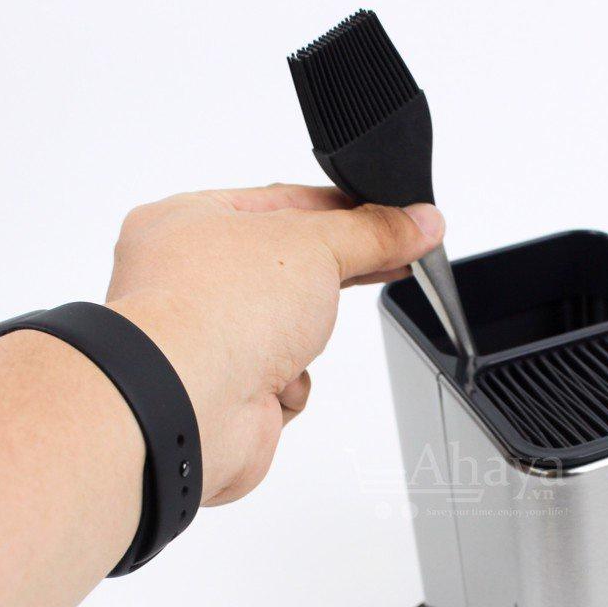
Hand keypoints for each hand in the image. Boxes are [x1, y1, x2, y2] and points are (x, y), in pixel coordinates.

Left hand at [105, 183, 444, 504]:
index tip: (392, 219)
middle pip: (287, 268)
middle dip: (332, 275)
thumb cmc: (216, 311)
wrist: (191, 403)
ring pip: (287, 328)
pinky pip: (282, 378)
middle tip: (390, 261)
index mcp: (189, 221)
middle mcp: (189, 279)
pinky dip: (292, 382)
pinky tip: (275, 380)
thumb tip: (419, 222)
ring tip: (294, 339)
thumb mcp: (315, 245)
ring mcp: (205, 337)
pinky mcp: (226, 389)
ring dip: (304, 338)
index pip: (281, 203)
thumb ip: (373, 232)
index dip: (342, 210)